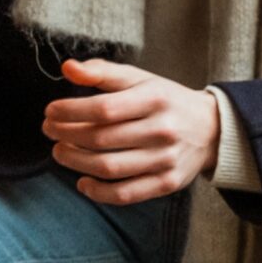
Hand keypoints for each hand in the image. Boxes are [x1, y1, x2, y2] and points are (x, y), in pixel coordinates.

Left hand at [42, 56, 219, 204]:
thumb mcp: (139, 79)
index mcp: (154, 99)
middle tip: (49, 130)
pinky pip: (126, 194)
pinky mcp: (167, 183)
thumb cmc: (165, 101)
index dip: (70, 111)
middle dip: (66, 135)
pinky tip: (82, 181)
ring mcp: (166, 159)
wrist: (212, 129)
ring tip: (59, 151)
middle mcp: (163, 130)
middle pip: (101, 139)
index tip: (50, 111)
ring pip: (109, 167)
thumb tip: (67, 68)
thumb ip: (102, 72)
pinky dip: (98, 192)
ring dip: (75, 162)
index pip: (103, 108)